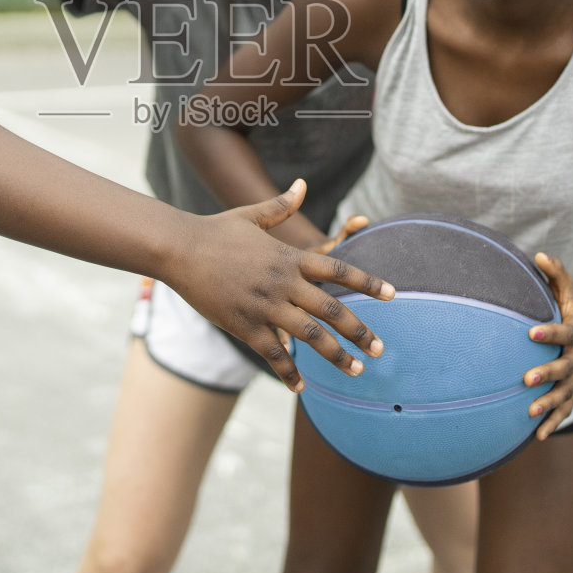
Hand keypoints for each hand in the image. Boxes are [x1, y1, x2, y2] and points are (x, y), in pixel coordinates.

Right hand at [164, 181, 394, 392]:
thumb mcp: (251, 215)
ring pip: (310, 337)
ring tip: (357, 371)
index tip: (392, 295)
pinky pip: (273, 354)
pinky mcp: (244, 325)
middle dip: (360, 331)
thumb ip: (281, 206)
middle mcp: (283, 283)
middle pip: (332, 310)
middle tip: (380, 349)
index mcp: (289, 258)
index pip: (338, 271)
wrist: (180, 249)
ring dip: (337, 356)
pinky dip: (289, 373)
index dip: (367, 283)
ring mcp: (265, 306)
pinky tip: (302, 388)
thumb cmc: (215, 230)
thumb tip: (303, 184)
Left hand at [525, 252, 572, 439]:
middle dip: (547, 374)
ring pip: (565, 393)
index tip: (530, 333)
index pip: (564, 332)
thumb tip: (538, 254)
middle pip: (565, 368)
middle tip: (526, 379)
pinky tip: (537, 436)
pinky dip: (553, 422)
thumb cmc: (571, 307)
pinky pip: (565, 409)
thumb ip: (555, 273)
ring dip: (549, 404)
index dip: (549, 333)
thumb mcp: (566, 289)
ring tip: (529, 412)